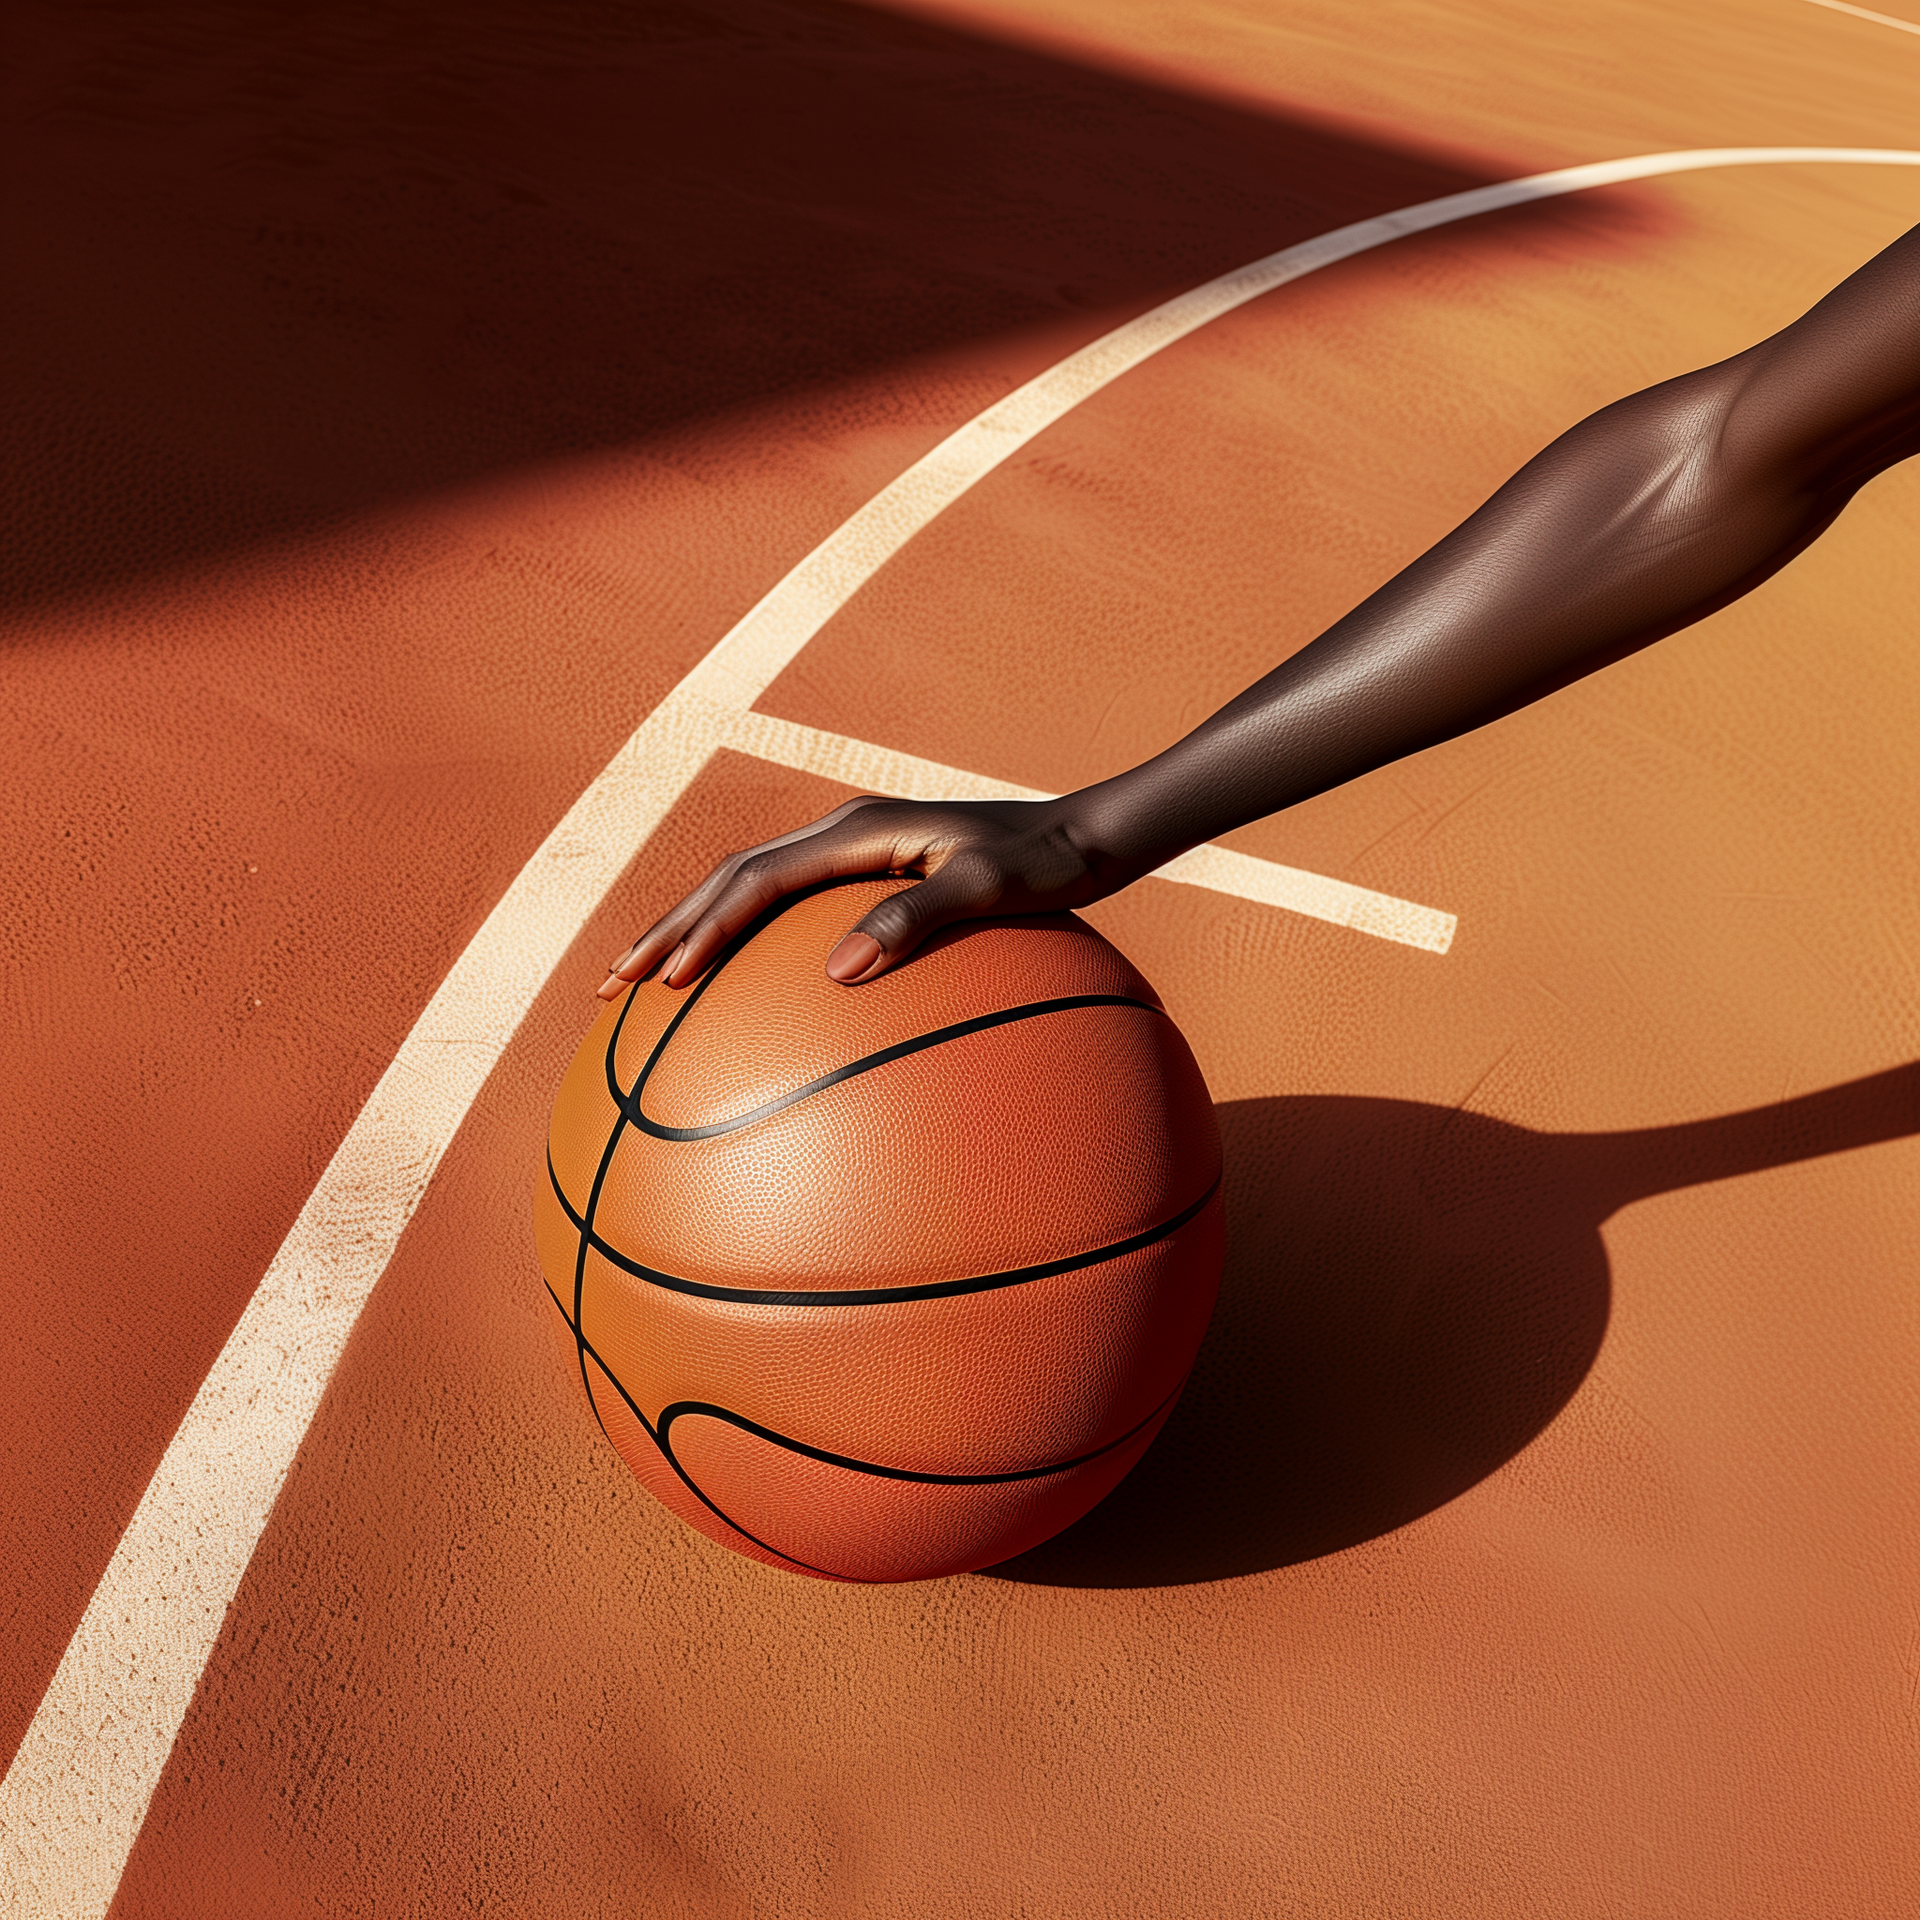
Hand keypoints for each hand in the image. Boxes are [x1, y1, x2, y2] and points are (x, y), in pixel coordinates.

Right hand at [597, 794, 1136, 993]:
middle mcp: (840, 834)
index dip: (705, 928)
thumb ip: (917, 919)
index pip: (755, 881)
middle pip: (729, 880)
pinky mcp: (866, 877)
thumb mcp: (989, 891)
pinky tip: (738, 986)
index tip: (667, 978)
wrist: (1083, 836)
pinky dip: (742, 939)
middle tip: (613, 981)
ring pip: (747, 890)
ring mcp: (850, 854)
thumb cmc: (1045, 865)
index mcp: (855, 832)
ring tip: (645, 980)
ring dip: (692, 930)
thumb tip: (840, 972)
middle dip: (669, 929)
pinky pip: (785, 909)